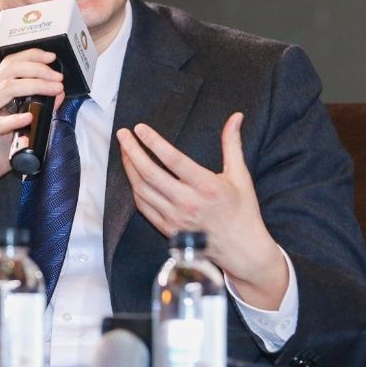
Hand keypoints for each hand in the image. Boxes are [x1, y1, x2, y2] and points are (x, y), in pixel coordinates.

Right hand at [0, 49, 62, 247]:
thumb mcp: (17, 128)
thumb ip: (35, 112)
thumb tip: (57, 95)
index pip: (9, 64)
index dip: (31, 56)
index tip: (52, 58)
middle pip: (9, 71)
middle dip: (38, 69)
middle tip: (58, 78)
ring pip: (5, 89)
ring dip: (34, 86)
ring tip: (53, 90)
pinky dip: (14, 119)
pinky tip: (29, 118)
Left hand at [115, 112, 288, 308]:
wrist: (241, 249)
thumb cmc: (242, 211)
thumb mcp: (241, 175)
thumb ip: (232, 144)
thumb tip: (236, 117)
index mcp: (206, 186)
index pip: (173, 159)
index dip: (154, 142)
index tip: (140, 128)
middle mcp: (188, 202)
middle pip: (150, 173)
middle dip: (132, 151)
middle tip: (123, 134)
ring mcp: (175, 218)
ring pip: (142, 189)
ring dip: (130, 168)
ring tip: (125, 151)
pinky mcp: (168, 228)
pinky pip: (143, 206)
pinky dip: (135, 189)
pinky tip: (133, 176)